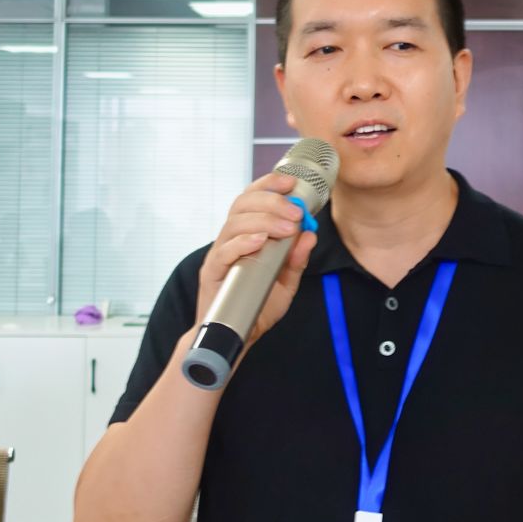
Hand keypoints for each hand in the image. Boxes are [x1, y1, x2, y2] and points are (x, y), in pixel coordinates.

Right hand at [195, 171, 316, 345]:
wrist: (235, 338)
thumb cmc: (256, 307)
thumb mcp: (285, 283)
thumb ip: (296, 260)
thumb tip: (310, 234)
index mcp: (245, 235)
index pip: (252, 198)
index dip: (269, 185)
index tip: (291, 182)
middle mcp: (229, 240)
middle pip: (242, 204)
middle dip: (272, 202)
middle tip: (296, 211)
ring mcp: (219, 255)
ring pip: (234, 223)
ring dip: (264, 220)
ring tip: (288, 227)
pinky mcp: (212, 273)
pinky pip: (224, 252)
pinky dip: (242, 242)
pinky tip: (260, 241)